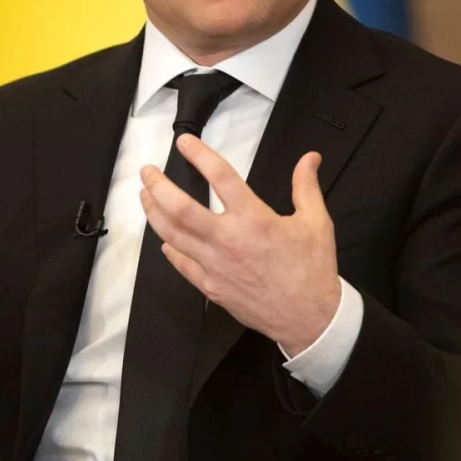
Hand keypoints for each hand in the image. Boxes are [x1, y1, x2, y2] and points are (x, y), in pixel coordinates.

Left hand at [139, 134, 341, 354]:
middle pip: (180, 208)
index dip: (199, 155)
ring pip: (173, 236)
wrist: (309, 318)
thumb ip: (306, 186)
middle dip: (158, 186)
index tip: (184, 142)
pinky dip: (170, 249)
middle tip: (147, 172)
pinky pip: (182, 264)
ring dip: (154, 214)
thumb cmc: (312, 269)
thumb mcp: (316, 222)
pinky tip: (164, 240)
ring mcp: (215, 265)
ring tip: (144, 197)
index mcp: (253, 219)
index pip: (220, 177)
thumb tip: (310, 157)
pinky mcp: (211, 287)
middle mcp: (228, 240)